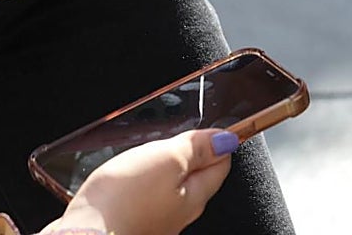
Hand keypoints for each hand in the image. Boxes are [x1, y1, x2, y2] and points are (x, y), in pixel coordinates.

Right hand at [47, 130, 237, 234]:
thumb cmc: (124, 200)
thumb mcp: (167, 159)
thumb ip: (198, 148)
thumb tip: (227, 139)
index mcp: (196, 196)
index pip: (221, 164)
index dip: (218, 141)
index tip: (212, 128)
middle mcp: (180, 214)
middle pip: (198, 178)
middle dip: (194, 155)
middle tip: (185, 135)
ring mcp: (157, 221)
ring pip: (172, 190)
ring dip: (166, 170)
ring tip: (156, 153)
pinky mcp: (134, 224)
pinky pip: (148, 200)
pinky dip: (145, 186)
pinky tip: (132, 179)